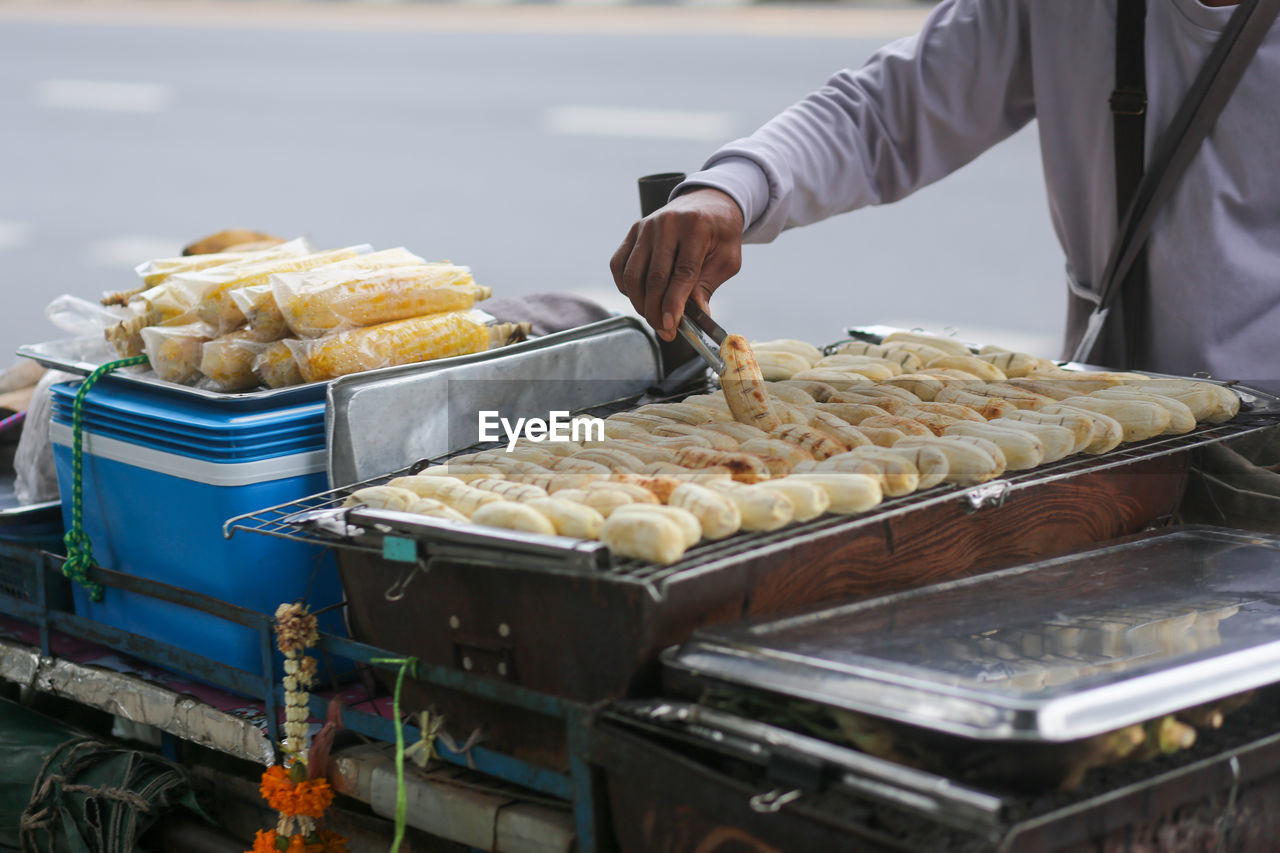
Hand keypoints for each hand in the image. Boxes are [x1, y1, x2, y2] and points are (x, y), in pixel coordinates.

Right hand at [610, 187, 743, 341]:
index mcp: (695, 228)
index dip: (674, 302)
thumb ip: (709, 285)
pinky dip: (625, 288)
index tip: (671, 326)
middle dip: (656, 310)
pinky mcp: (632, 232)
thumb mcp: (727, 258)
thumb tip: (697, 314)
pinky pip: (619, 266)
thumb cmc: (719, 234)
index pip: (682, 272)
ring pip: (632, 274)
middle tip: (665, 333)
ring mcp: (645, 226)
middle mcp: (666, 224)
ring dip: (640, 304)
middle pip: (654, 277)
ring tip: (654, 319)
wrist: (706, 202)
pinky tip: (639, 299)